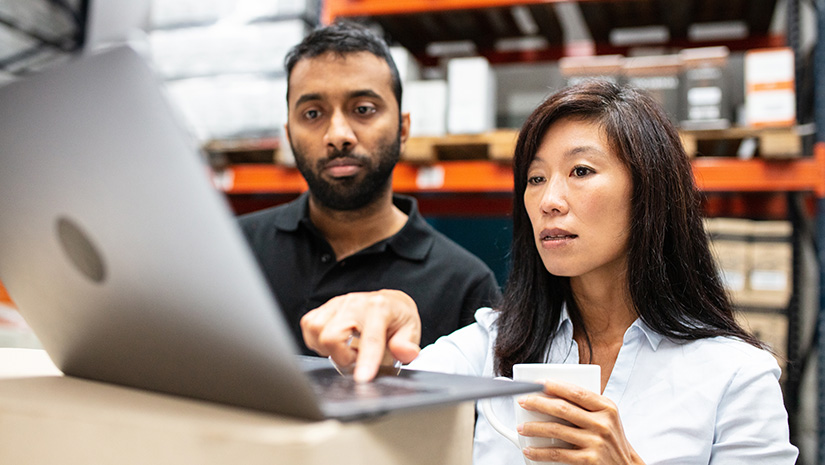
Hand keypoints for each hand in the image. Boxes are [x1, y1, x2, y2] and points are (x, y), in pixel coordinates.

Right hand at [300, 289, 421, 382]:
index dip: (365, 361)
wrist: (389, 301)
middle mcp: (355, 302)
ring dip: (328, 348)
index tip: (362, 379)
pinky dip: (317, 339)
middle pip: (332, 336)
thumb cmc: (398, 317)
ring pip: (316, 330)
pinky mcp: (325, 307)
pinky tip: (334, 342)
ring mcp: (337, 303)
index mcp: (379, 308)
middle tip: (356, 358)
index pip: (370, 338)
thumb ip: (407, 344)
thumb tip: (405, 353)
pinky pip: (308, 324)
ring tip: (346, 349)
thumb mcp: (411, 329)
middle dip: (342, 356)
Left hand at [516, 380, 643, 463]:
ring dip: (534, 428)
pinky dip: (540, 452)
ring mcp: (596, 442)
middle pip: (563, 409)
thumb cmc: (609, 439)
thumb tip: (551, 395)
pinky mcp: (589, 461)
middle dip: (538, 403)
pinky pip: (558, 454)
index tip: (537, 383)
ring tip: (522, 427)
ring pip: (557, 430)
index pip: (576, 392)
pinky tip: (530, 450)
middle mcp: (603, 423)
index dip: (554, 386)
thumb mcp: (606, 418)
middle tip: (523, 401)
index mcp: (606, 408)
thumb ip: (586, 406)